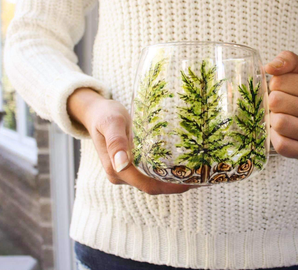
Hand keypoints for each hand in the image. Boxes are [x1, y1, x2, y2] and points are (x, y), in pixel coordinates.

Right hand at [67, 88, 195, 194]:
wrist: (97, 111)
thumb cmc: (105, 114)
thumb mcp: (111, 122)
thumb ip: (116, 141)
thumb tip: (122, 163)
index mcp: (116, 169)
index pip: (147, 185)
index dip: (170, 187)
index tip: (191, 180)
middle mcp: (121, 174)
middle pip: (152, 187)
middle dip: (175, 186)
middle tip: (201, 176)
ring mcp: (126, 172)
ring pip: (152, 182)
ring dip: (172, 180)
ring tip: (196, 172)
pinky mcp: (132, 166)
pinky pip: (150, 174)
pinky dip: (166, 173)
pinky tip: (182, 165)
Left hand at [265, 51, 297, 159]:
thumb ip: (287, 60)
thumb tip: (270, 67)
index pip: (279, 82)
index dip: (274, 85)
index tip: (282, 89)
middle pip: (277, 102)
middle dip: (272, 102)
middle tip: (279, 105)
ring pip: (279, 123)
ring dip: (272, 119)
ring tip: (279, 117)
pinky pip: (283, 145)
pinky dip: (275, 138)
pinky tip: (281, 132)